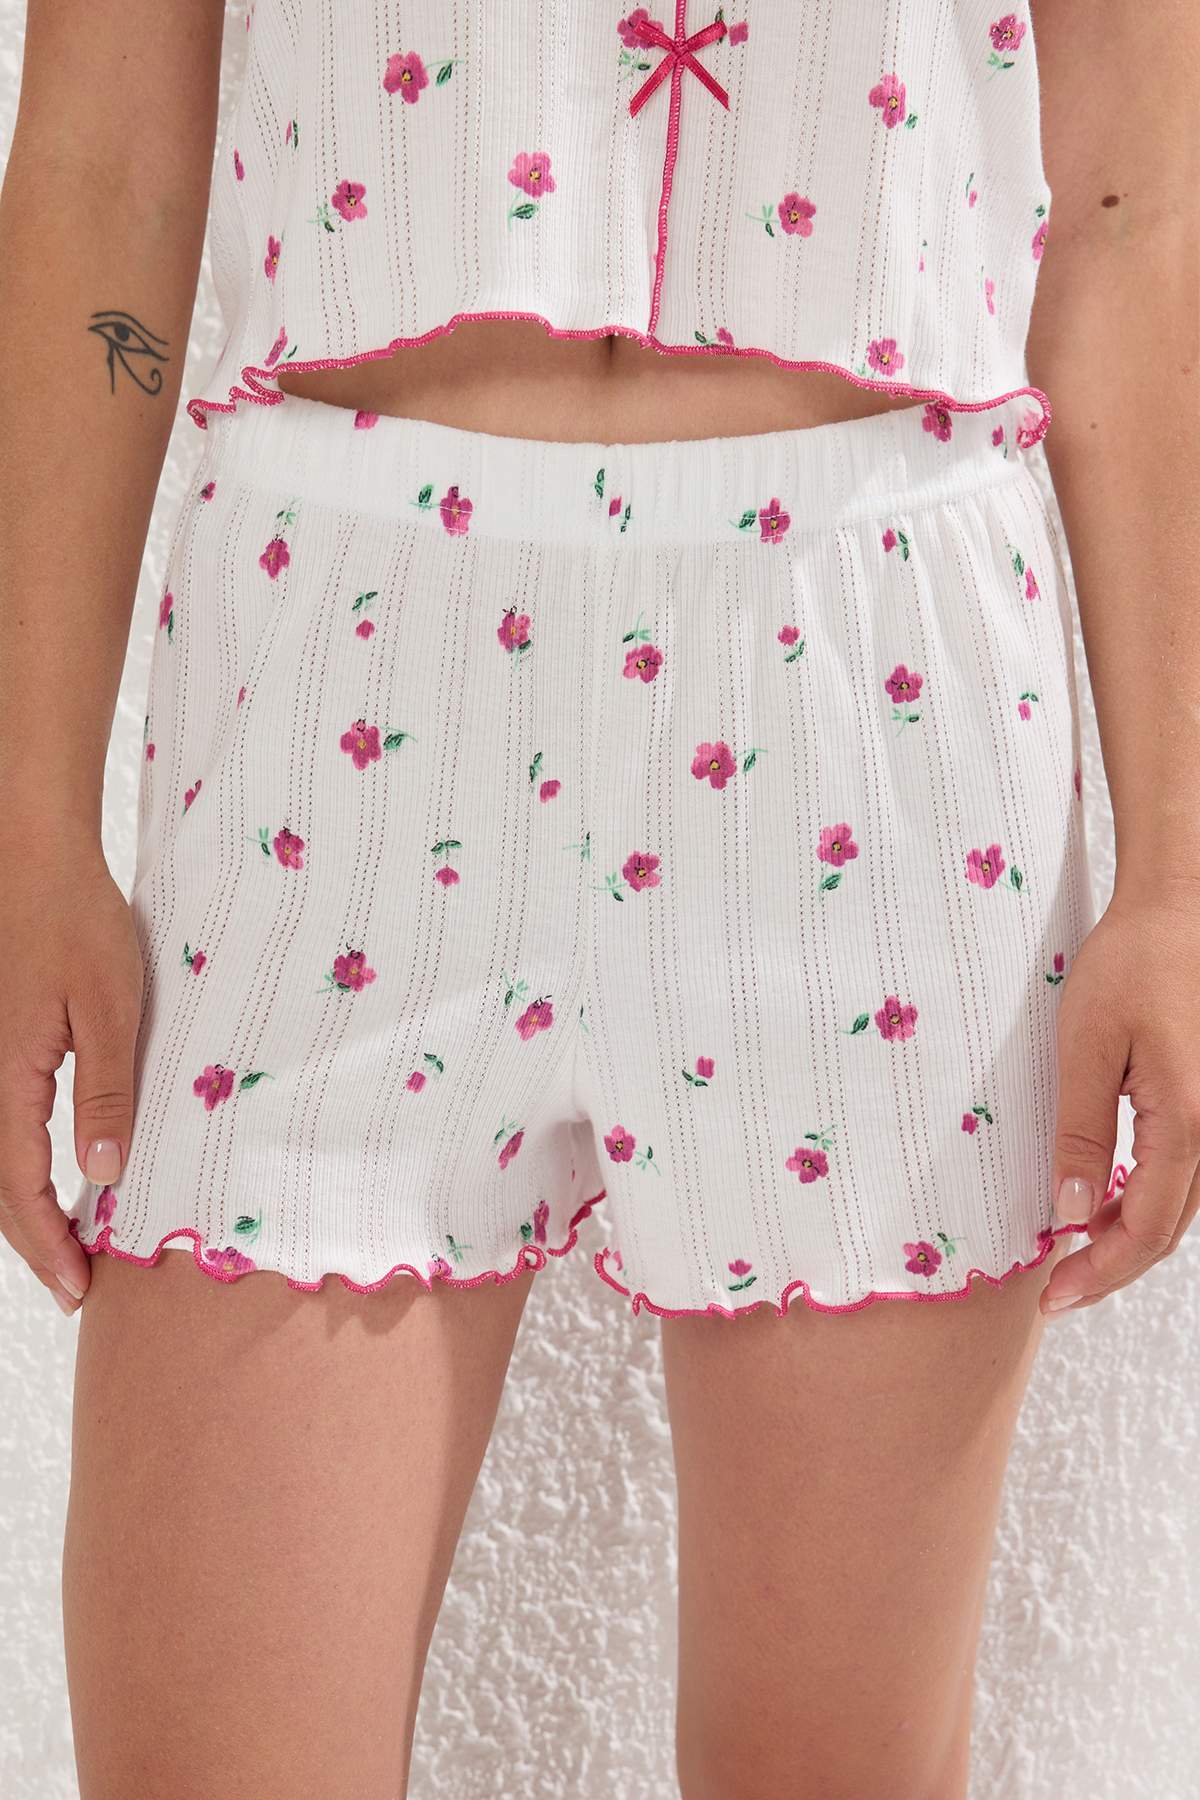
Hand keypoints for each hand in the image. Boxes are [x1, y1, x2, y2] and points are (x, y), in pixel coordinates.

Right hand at [0, 838, 142, 1316]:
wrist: (34, 859)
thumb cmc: (78, 922)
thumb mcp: (112, 1007)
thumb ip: (106, 1090)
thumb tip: (104, 1171)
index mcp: (7, 1077)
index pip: (19, 1185)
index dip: (47, 1243)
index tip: (78, 1288)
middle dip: (35, 1242)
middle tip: (76, 1288)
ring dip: (25, 1209)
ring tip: (67, 1249)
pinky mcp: (0, 1048)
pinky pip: (2, 1124)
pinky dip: (22, 1167)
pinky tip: (54, 1180)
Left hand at [1044, 882, 1199, 1315]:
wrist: (1181, 907)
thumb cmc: (1131, 962)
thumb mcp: (1084, 1044)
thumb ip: (1081, 1132)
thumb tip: (1072, 1210)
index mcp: (1188, 1121)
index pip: (1146, 1230)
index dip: (1100, 1272)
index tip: (1055, 1296)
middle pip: (1169, 1228)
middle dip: (1111, 1264)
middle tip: (1056, 1290)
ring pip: (1181, 1204)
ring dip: (1130, 1233)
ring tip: (1072, 1248)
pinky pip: (1186, 1170)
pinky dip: (1147, 1197)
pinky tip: (1106, 1199)